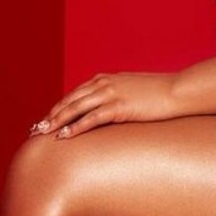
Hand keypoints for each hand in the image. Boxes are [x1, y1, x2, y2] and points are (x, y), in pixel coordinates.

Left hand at [28, 72, 178, 139]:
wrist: (178, 91)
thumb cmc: (160, 93)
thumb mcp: (134, 90)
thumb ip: (119, 95)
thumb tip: (112, 108)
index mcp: (106, 79)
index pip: (75, 93)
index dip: (59, 107)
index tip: (47, 119)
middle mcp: (104, 83)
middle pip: (70, 100)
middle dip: (52, 115)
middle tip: (37, 129)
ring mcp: (111, 94)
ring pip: (76, 108)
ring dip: (57, 121)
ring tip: (44, 134)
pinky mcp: (119, 106)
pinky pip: (91, 118)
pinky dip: (75, 127)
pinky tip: (65, 136)